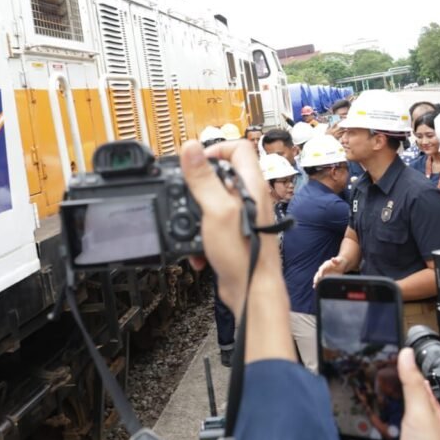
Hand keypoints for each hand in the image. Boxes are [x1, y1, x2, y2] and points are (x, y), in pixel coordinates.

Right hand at [180, 139, 275, 312]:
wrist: (251, 291)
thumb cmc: (244, 254)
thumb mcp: (217, 210)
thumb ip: (204, 178)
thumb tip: (191, 148)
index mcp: (251, 185)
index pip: (238, 149)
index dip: (216, 149)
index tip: (197, 162)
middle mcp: (250, 198)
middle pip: (221, 175)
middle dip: (199, 186)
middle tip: (187, 196)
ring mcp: (243, 216)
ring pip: (213, 202)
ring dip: (197, 215)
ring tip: (192, 228)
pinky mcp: (234, 234)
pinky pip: (212, 225)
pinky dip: (201, 235)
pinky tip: (199, 250)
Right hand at [313, 256, 347, 286]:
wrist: (341, 263)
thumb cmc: (339, 261)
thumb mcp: (339, 260)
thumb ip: (335, 260)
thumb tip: (332, 259)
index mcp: (326, 264)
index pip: (321, 268)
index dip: (320, 272)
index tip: (320, 276)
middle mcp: (323, 269)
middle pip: (318, 273)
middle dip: (316, 278)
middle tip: (315, 283)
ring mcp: (324, 273)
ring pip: (318, 277)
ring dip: (316, 281)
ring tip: (314, 286)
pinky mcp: (326, 276)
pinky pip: (321, 280)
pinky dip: (319, 283)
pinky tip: (316, 287)